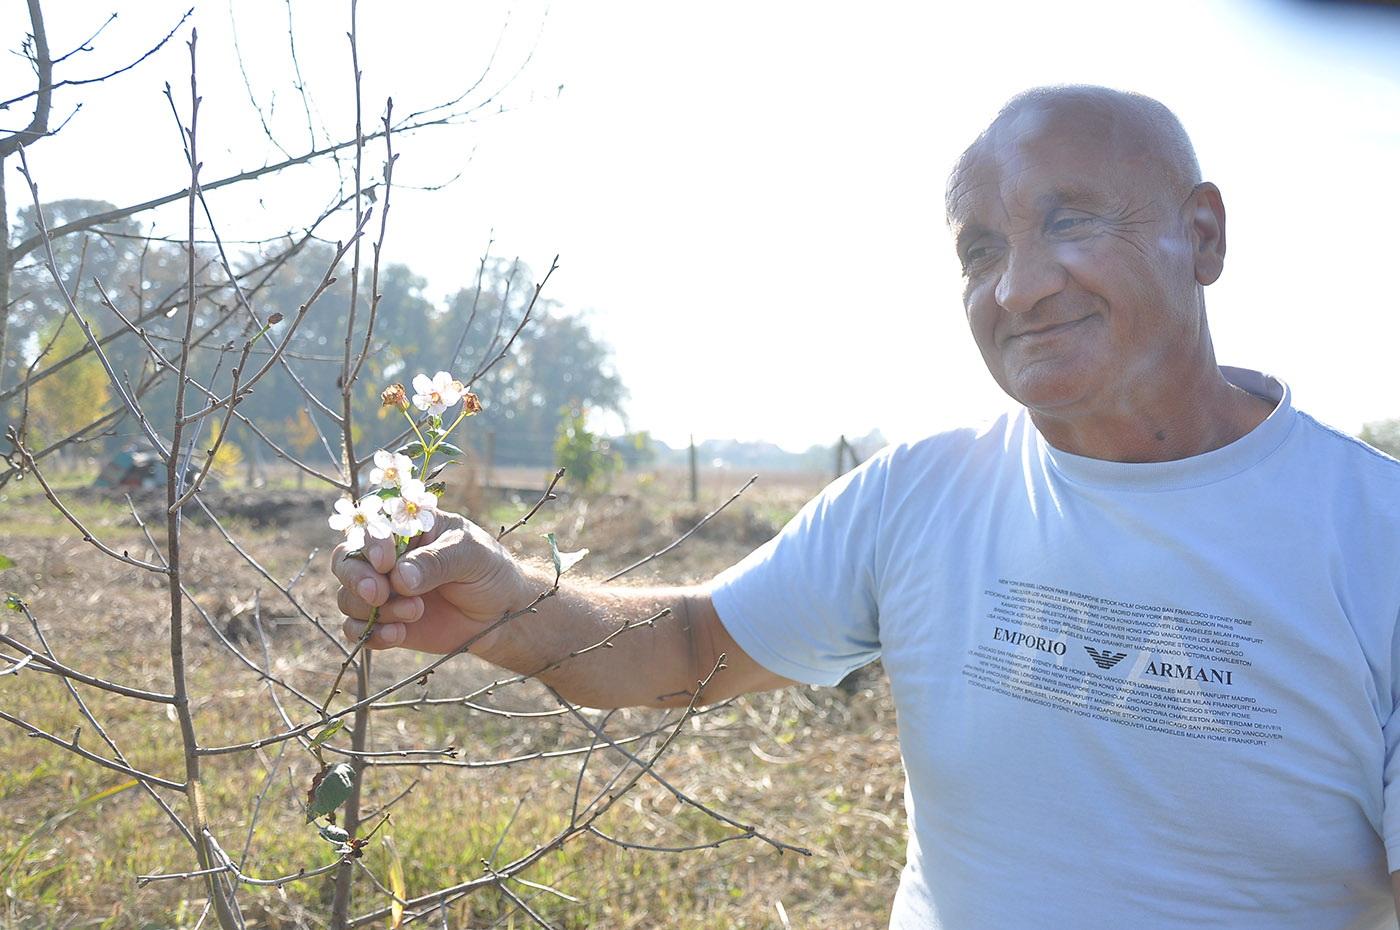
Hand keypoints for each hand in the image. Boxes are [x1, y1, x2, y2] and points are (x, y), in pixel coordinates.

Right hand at [332, 510, 531, 654]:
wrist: (502, 613)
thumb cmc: (489, 570)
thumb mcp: (471, 555)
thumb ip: (436, 561)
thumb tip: (399, 578)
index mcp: (407, 528)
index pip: (371, 528)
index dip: (370, 544)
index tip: (387, 563)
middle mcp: (387, 558)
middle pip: (345, 563)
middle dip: (357, 580)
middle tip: (380, 594)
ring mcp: (384, 591)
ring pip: (348, 599)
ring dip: (373, 610)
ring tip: (415, 612)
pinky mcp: (386, 622)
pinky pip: (357, 630)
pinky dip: (371, 634)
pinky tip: (398, 635)